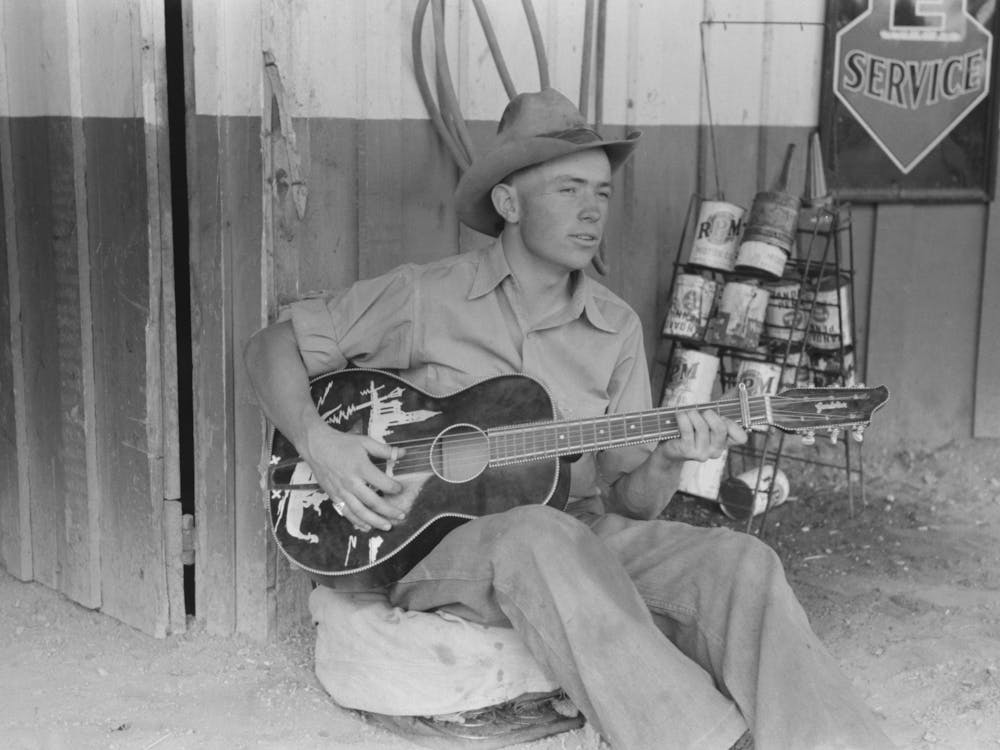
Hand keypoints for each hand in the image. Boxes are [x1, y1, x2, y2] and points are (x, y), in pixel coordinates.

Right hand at [301, 422, 418, 531]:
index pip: (383, 483)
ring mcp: (342, 491)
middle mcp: (352, 482)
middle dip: (389, 511)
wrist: (317, 446)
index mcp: (361, 468)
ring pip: (360, 512)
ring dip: (375, 521)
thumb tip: (403, 453)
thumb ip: (384, 450)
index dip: (394, 488)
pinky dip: (357, 522)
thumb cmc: (341, 444)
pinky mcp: (334, 496)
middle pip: (373, 502)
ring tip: (387, 526)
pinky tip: (367, 526)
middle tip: (401, 515)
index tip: (401, 489)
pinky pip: (347, 512)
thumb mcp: (365, 442)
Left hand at [657, 406, 746, 463]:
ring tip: (688, 412)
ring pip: (702, 427)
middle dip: (710, 414)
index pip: (741, 438)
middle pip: (720, 428)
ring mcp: (702, 453)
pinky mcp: (687, 452)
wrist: (670, 448)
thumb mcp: (708, 417)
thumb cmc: (691, 429)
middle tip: (703, 411)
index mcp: (725, 442)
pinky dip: (683, 418)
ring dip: (693, 414)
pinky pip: (687, 430)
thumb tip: (738, 387)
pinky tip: (680, 414)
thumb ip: (724, 404)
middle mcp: (716, 450)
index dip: (733, 424)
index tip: (723, 415)